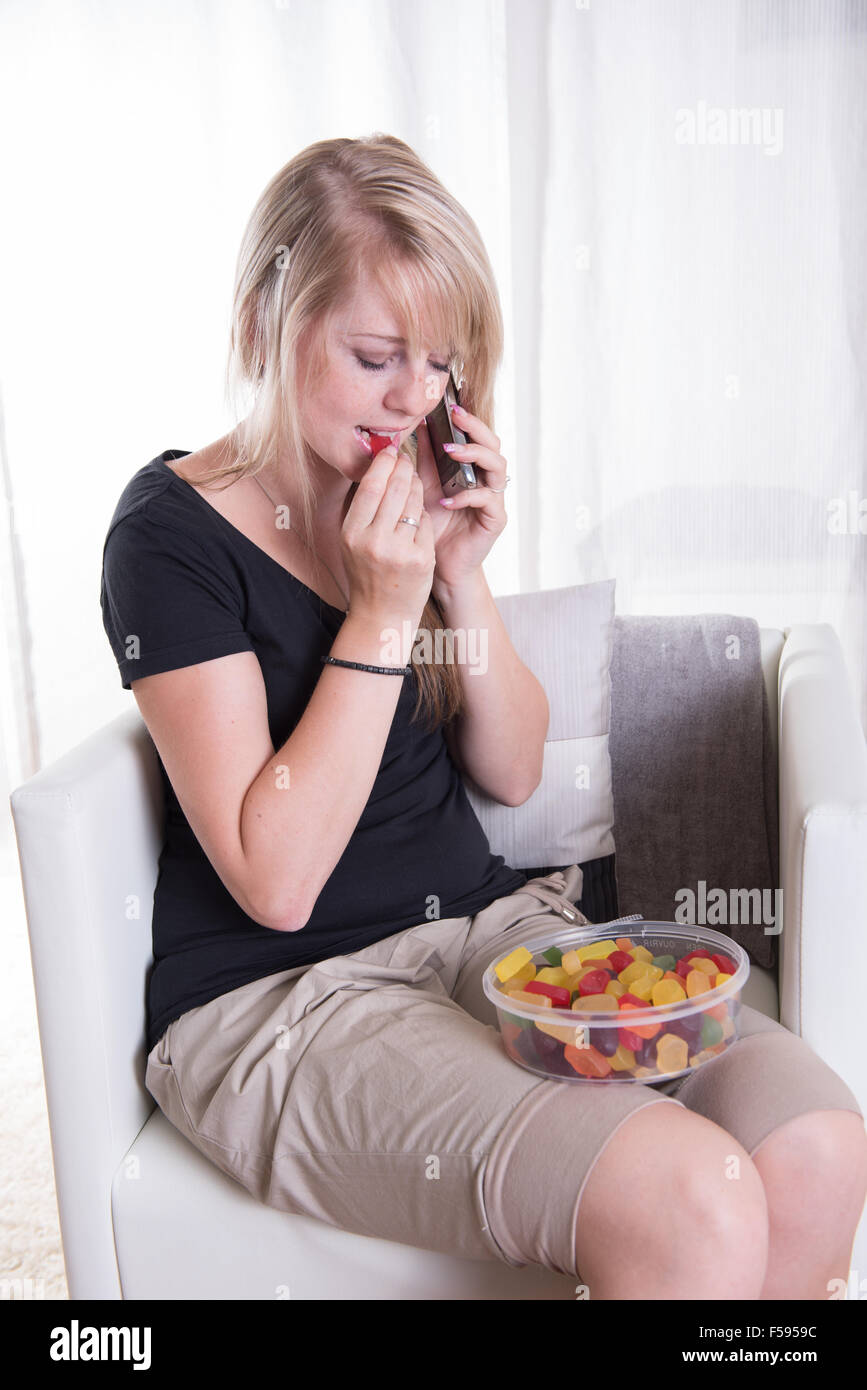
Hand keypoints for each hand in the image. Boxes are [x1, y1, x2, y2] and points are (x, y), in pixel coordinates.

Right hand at [340, 444, 434, 630]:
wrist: (381, 615)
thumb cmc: (367, 574)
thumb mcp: (352, 542)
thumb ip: (363, 510)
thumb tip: (378, 468)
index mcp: (352, 534)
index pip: (370, 487)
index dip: (383, 464)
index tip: (390, 451)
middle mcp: (374, 542)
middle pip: (395, 490)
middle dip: (404, 468)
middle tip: (407, 458)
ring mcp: (400, 551)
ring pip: (415, 503)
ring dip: (417, 487)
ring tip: (414, 481)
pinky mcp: (422, 559)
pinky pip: (427, 524)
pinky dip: (424, 515)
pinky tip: (419, 515)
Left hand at [413, 404, 508, 590]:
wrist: (441, 563)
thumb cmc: (435, 524)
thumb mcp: (426, 487)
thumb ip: (426, 460)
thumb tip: (417, 427)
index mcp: (474, 469)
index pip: (477, 436)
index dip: (468, 419)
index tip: (451, 403)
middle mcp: (488, 479)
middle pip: (493, 444)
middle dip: (475, 428)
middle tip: (455, 417)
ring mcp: (495, 498)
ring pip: (498, 466)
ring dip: (474, 455)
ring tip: (451, 451)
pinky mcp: (496, 519)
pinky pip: (487, 499)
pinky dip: (467, 496)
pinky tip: (447, 499)